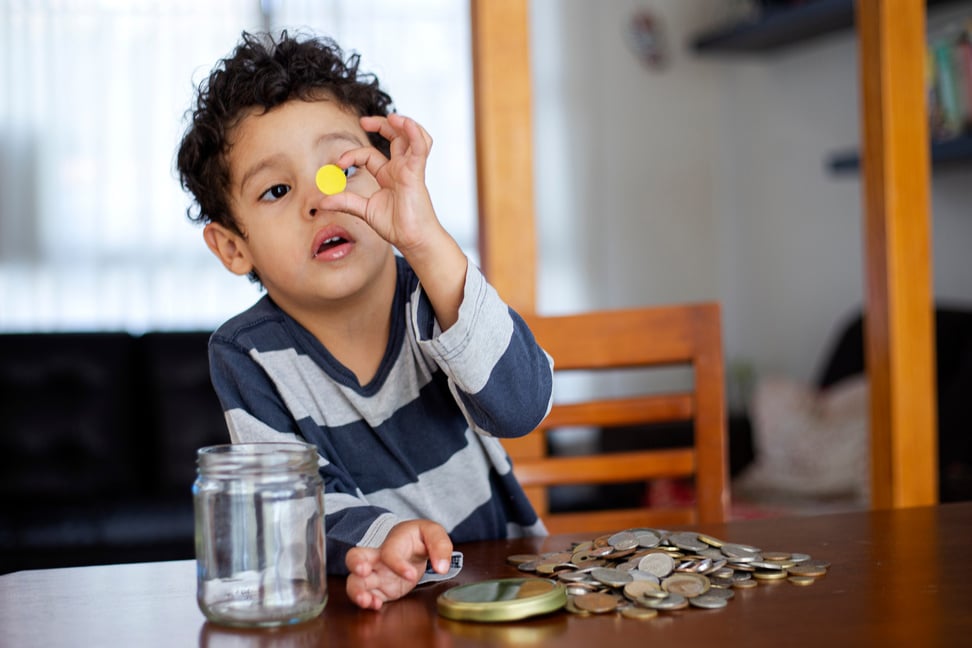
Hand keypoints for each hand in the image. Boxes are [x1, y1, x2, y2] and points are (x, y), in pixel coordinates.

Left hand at [326, 113, 440, 254]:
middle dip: (381, 124)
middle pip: (394, 137)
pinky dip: (414, 133)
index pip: (368, 155)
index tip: (338, 165)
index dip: (351, 155)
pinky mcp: (417, 172)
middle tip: (363, 121)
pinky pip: (419, 147)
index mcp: (389, 175)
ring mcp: (410, 168)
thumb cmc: (397, 226)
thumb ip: (345, 202)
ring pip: (411, 137)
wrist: (413, 240)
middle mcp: (400, 168)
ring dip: (403, 124)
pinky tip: (406, 123)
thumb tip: (321, 201)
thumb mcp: (365, 210)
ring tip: (392, 117)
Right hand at [345, 519, 452, 609]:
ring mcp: (376, 574)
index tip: (411, 574)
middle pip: (354, 557)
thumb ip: (440, 547)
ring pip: (355, 581)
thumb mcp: (433, 533)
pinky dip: (367, 602)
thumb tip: (442, 567)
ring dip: (357, 591)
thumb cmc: (420, 537)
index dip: (398, 564)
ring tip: (366, 600)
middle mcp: (378, 557)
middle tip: (363, 572)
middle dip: (356, 564)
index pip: (389, 552)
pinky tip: (375, 605)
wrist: (413, 544)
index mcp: (393, 541)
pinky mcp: (379, 589)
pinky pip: (367, 596)